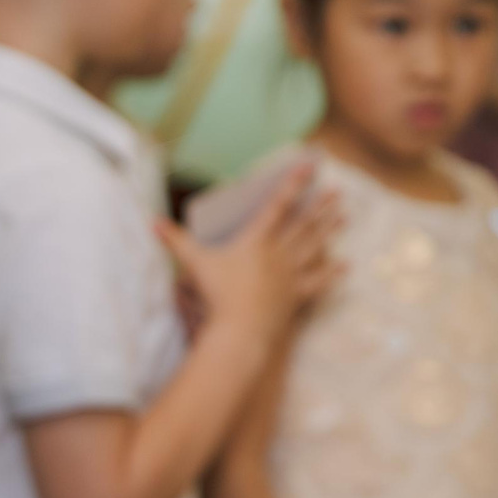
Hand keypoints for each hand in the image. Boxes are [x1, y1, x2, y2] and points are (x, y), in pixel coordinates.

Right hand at [167, 162, 343, 346]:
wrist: (241, 331)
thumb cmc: (217, 295)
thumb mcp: (194, 264)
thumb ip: (175, 241)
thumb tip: (151, 222)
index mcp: (257, 240)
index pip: (278, 204)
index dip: (294, 183)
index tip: (310, 166)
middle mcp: (279, 253)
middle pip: (304, 224)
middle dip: (320, 206)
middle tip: (337, 191)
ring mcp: (291, 275)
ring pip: (315, 247)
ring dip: (330, 231)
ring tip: (345, 217)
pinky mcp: (296, 296)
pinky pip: (318, 282)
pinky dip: (332, 274)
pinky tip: (346, 266)